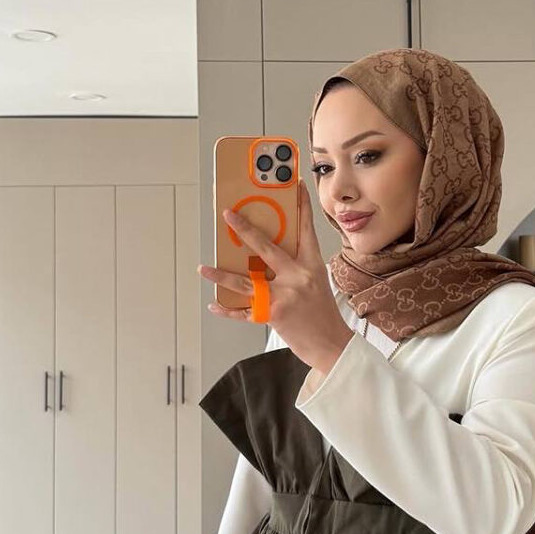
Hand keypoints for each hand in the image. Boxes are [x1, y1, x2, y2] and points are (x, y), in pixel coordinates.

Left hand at [198, 178, 353, 374]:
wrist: (331, 347)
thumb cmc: (323, 316)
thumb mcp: (316, 284)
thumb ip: (296, 268)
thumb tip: (265, 257)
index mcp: (311, 267)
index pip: (306, 230)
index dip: (301, 207)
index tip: (296, 186)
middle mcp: (297, 278)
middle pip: (266, 248)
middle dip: (245, 230)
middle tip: (228, 215)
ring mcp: (284, 296)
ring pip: (245, 281)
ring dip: (221, 275)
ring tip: (204, 268)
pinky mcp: (273, 315)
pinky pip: (243, 311)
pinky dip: (227, 309)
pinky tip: (214, 303)